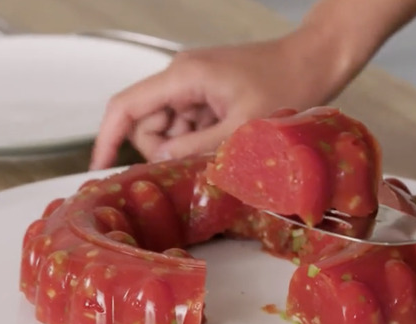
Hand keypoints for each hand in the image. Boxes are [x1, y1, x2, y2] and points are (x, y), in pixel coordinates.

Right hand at [89, 36, 340, 169]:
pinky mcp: (208, 92)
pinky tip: (224, 144)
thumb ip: (197, 147)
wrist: (315, 61)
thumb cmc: (287, 84)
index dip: (108, 139)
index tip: (99, 169)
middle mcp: (182, 76)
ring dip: (184, 147)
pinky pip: (189, 123)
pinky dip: (199, 139)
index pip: (126, 106)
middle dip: (161, 150)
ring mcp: (195, 84)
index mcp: (183, 76)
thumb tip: (161, 162)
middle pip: (146, 122)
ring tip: (220, 153)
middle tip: (192, 168)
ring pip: (169, 127)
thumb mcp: (242, 126)